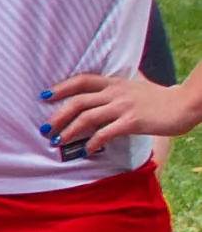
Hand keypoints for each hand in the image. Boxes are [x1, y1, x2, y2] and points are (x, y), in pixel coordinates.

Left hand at [44, 68, 201, 158]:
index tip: (45, 96)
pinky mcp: (132, 122)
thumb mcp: (136, 87)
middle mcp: (116, 93)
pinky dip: (92, 143)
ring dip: (69, 131)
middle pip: (78, 101)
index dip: (61, 87)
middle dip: (58, 116)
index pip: (82, 80)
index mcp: (115, 83)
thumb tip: (102, 95)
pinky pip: (105, 133)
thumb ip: (118, 90)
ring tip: (58, 141)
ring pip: (87, 118)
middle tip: (45, 129)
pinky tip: (87, 151)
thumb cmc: (161, 99)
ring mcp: (124, 107)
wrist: (186, 105)